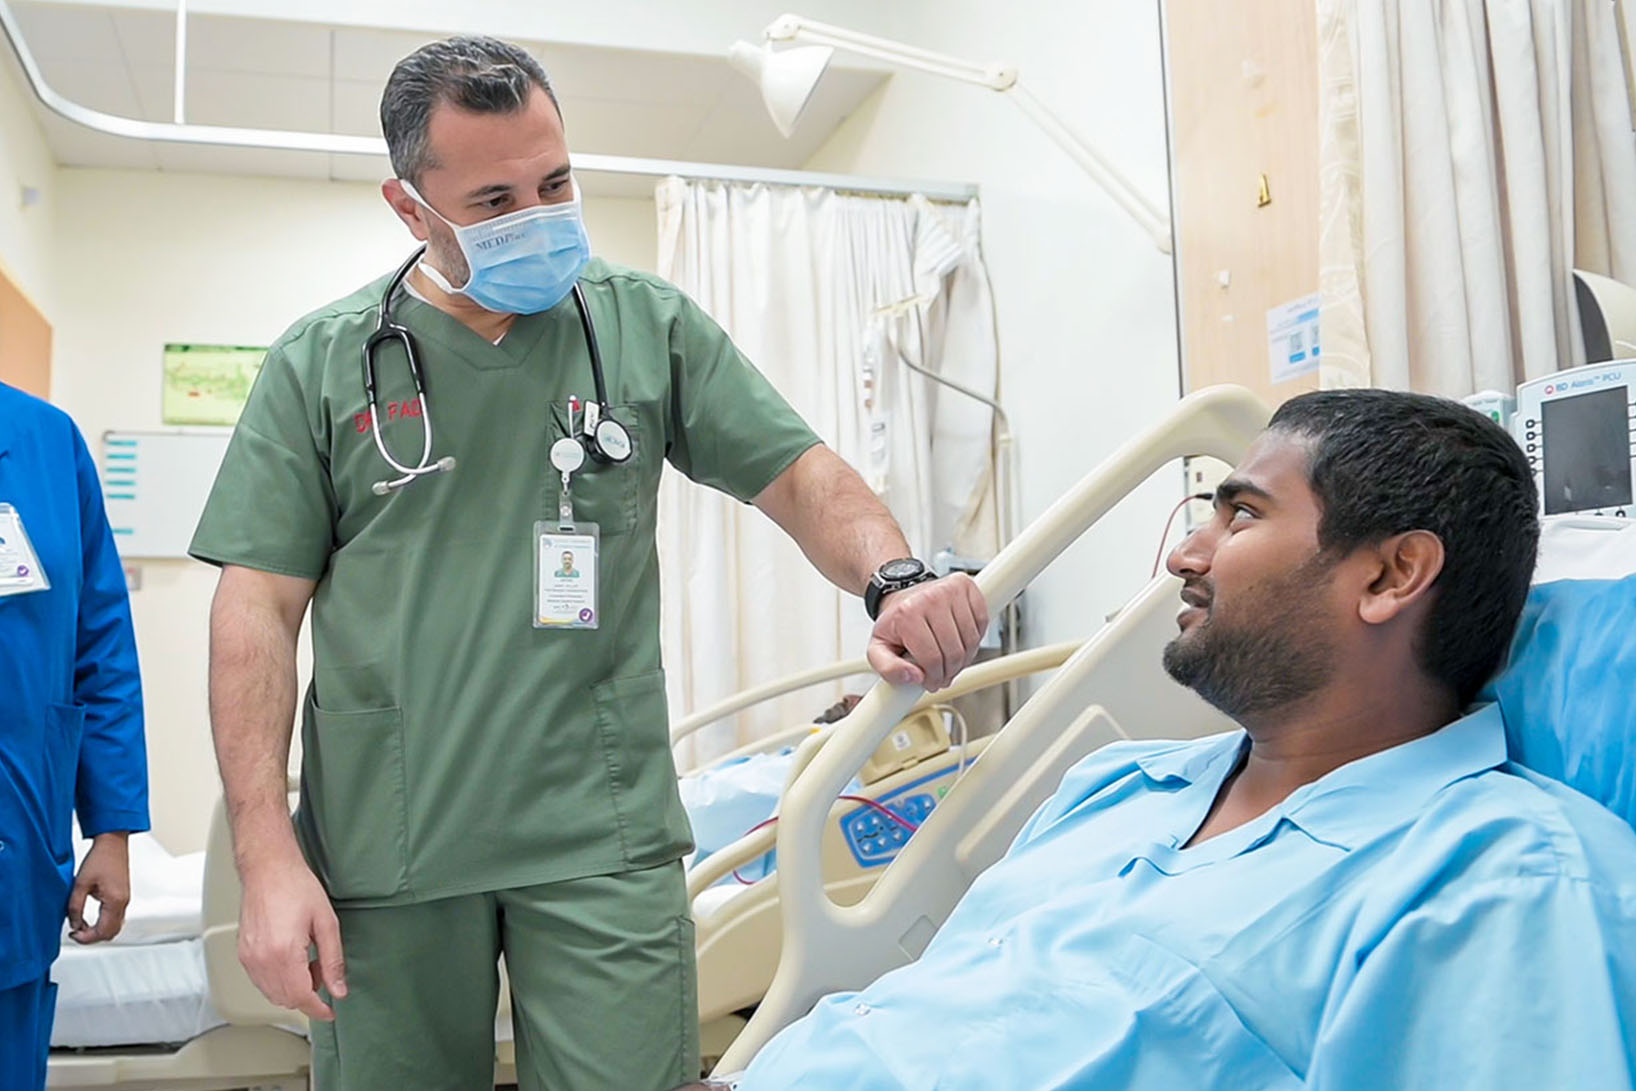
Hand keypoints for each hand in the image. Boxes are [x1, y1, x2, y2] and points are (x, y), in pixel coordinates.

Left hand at [67, 832, 130, 943]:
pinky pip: (116, 918)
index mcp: (115, 901)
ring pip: (115, 926)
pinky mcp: (123, 896)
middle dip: (92, 937)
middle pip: (111, 933)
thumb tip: (74, 924)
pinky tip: (90, 918)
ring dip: (98, 930)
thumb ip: (75, 907)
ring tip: (81, 925)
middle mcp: (124, 902)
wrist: (112, 843)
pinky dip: (104, 923)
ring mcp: (125, 899)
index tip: (72, 933)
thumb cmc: (99, 859)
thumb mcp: (80, 884)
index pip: (103, 931)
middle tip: (76, 931)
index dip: (86, 938)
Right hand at [238, 854, 347, 1020]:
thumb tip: (338, 988)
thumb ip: (333, 960)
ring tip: (308, 960)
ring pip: (271, 993)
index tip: (330, 1011)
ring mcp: (248, 957)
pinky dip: (278, 980)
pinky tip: (291, 958)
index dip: (318, 1009)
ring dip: (292, 988)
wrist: (268, 868)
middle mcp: (260, 959)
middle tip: (323, 972)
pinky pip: (261, 980)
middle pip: (285, 999)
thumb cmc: (296, 886)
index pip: (301, 997)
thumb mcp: (326, 923)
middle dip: (308, 995)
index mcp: (283, 953)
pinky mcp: (242, 952)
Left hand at [866, 573, 987, 691]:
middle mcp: (930, 598)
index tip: (932, 682)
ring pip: (971, 639)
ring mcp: (950, 590)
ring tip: (952, 660)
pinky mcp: (966, 585)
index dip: (934, 678)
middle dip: (950, 671)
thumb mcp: (878, 649)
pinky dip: (976, 637)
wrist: (903, 594)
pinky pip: (982, 621)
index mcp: (907, 614)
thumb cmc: (895, 623)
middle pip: (954, 651)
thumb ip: (889, 670)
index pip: (932, 658)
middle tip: (943, 675)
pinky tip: (962, 641)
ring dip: (965, 658)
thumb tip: (914, 677)